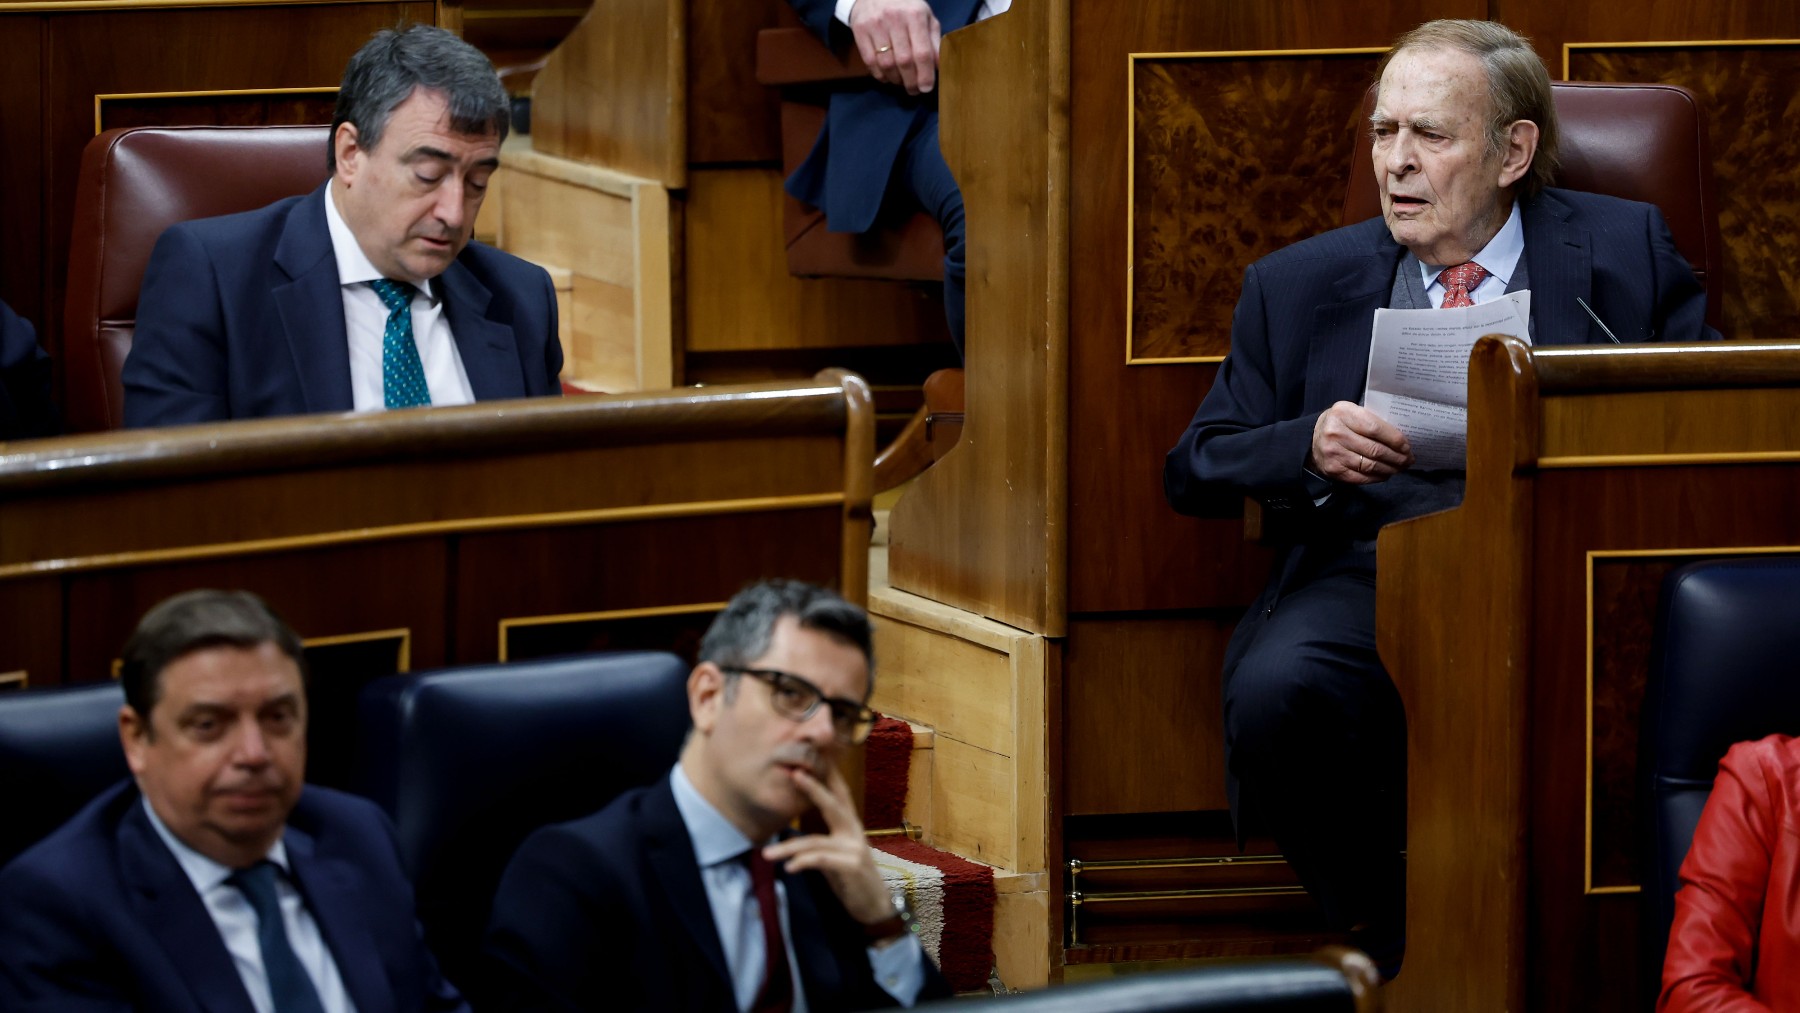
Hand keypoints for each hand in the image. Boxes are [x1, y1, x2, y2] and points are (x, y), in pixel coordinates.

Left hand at [760, 764, 895, 926]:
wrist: (875, 906)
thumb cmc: (852, 879)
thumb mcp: (836, 854)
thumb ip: (821, 840)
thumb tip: (795, 830)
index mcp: (850, 826)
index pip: (840, 794)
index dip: (830, 773)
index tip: (819, 752)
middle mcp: (854, 833)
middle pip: (833, 805)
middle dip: (814, 788)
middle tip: (794, 774)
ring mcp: (855, 849)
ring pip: (816, 842)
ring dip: (788, 848)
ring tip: (766, 854)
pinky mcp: (853, 867)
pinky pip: (822, 861)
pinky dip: (804, 862)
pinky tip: (789, 868)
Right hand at [848, 0, 941, 94]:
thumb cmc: (906, 7)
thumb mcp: (925, 17)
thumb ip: (934, 41)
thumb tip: (940, 67)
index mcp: (915, 15)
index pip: (922, 52)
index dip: (925, 75)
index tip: (926, 88)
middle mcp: (894, 19)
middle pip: (904, 61)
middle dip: (911, 81)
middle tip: (914, 90)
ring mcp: (875, 24)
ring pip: (886, 64)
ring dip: (896, 79)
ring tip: (902, 82)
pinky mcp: (860, 30)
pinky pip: (870, 61)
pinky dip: (880, 74)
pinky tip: (887, 76)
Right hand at [1309, 401, 1412, 484]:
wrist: (1313, 439)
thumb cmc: (1341, 424)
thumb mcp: (1352, 413)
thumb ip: (1372, 420)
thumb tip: (1401, 440)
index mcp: (1343, 413)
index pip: (1375, 428)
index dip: (1395, 440)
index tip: (1407, 446)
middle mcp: (1336, 432)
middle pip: (1375, 449)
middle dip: (1397, 457)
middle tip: (1408, 460)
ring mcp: (1333, 453)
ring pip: (1370, 465)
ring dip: (1390, 469)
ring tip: (1400, 467)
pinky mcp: (1333, 469)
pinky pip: (1361, 477)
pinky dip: (1377, 477)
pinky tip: (1385, 474)